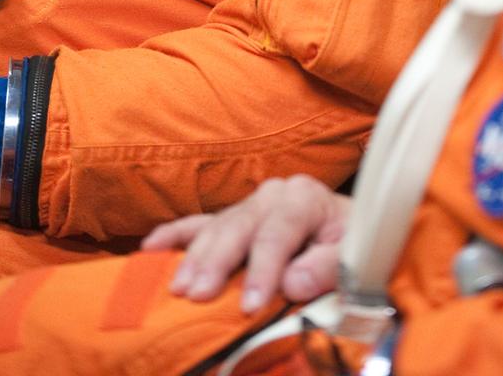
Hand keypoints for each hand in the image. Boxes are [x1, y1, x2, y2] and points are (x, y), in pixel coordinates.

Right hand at [141, 174, 350, 310]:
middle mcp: (272, 194)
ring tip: (177, 287)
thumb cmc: (349, 242)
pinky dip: (174, 235)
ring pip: (216, 228)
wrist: (348, 227)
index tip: (249, 307)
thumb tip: (291, 283)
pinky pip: (199, 223)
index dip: (263, 270)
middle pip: (239, 227)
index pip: (277, 234)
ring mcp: (249, 204)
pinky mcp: (234, 218)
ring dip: (194, 257)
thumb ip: (328, 266)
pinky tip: (150, 248)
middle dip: (217, 262)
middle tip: (196, 294)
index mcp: (303, 197)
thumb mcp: (352, 252)